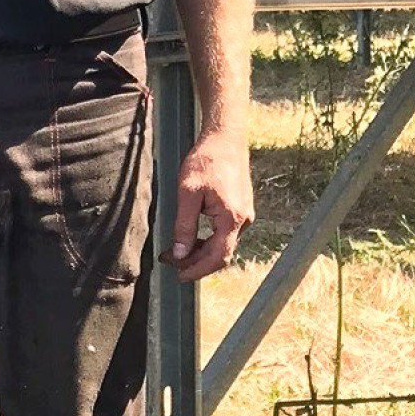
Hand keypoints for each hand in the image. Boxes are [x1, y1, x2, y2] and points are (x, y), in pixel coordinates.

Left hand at [167, 129, 252, 280]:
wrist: (225, 139)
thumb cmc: (206, 160)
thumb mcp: (188, 193)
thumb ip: (184, 226)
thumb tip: (180, 254)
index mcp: (232, 218)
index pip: (217, 257)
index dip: (197, 270)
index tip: (179, 276)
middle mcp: (244, 221)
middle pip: (220, 254)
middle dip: (194, 262)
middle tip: (169, 260)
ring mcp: (245, 215)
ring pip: (222, 245)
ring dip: (200, 251)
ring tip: (175, 250)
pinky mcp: (241, 209)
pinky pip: (225, 234)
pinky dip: (207, 240)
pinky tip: (191, 237)